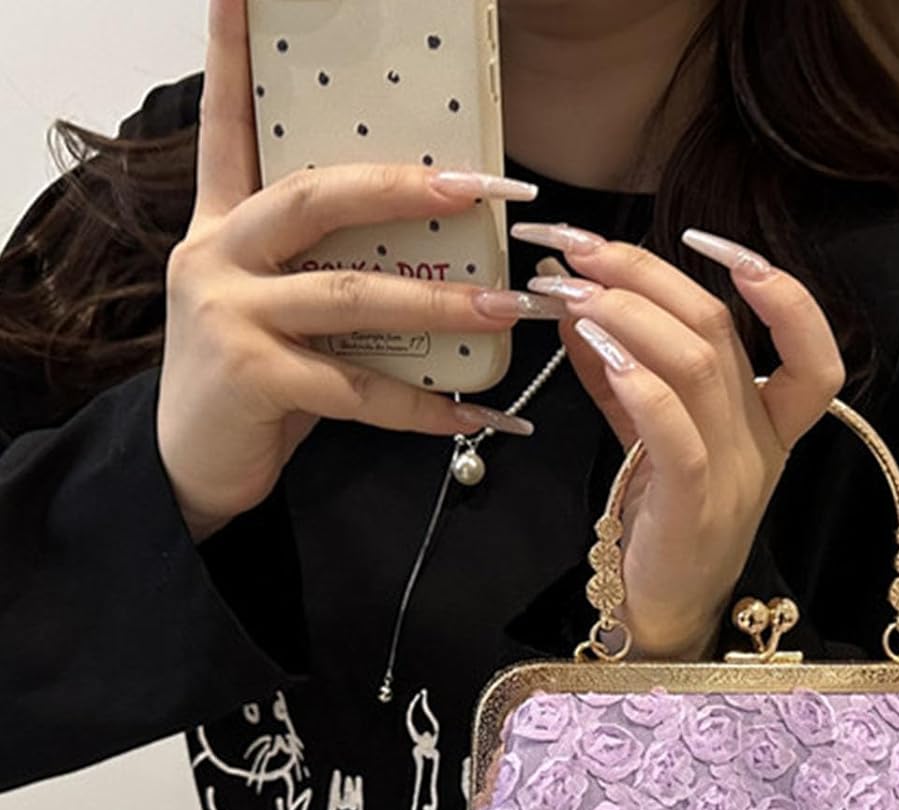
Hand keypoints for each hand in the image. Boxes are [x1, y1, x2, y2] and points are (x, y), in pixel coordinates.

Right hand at [159, 0, 562, 542]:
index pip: (231, 125)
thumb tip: (431, 255)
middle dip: (406, 188)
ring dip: (440, 303)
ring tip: (507, 308)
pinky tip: (476, 412)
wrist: (194, 467)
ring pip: (351, 294)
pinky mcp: (251, 377)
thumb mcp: (280, 309)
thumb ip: (329, 270)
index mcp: (225, 225)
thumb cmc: (254, 384)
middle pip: (317, 196)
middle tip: (482, 188)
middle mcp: (218, 254)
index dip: (237, 56)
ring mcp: (229, 313)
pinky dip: (425, 405)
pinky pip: (359, 388)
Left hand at [516, 223, 846, 659]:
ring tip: (569, 290)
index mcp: (770, 426)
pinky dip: (636, 378)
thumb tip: (578, 299)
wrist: (658, 619)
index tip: (703, 239)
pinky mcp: (692, 506)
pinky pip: (676, 431)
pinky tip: (590, 345)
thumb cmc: (660, 526)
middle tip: (578, 248)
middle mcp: (762, 445)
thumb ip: (623, 371)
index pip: (811, 348)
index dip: (777, 288)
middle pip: (722, 330)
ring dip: (628, 311)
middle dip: (647, 272)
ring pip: (700, 365)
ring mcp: (733, 476)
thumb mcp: (647, 437)